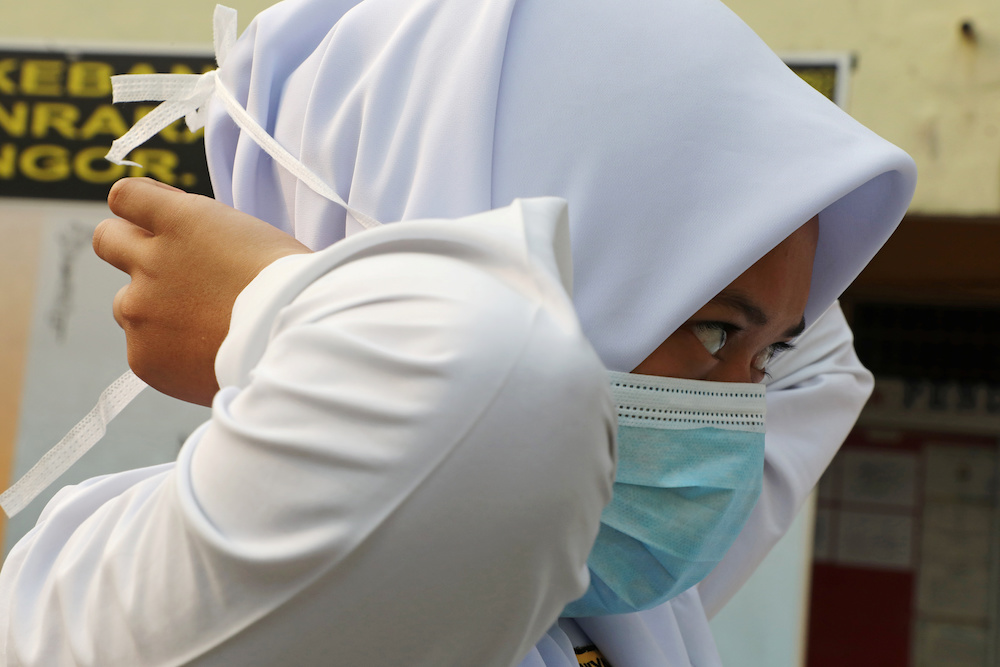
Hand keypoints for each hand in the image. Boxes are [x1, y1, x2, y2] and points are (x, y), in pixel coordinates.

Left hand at [93, 178, 311, 405]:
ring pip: (127, 305)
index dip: (140, 209)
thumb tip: (181, 238)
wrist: (295, 344)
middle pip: (107, 241)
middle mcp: (151, 261)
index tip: (156, 221)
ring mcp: (141, 310)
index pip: (127, 196)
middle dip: (128, 249)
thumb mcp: (252, 236)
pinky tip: (204, 356)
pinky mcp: (143, 356)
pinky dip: (169, 353)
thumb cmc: (292, 288)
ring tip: (201, 328)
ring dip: (154, 310)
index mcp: (184, 221)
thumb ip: (205, 234)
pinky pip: (144, 349)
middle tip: (165, 271)